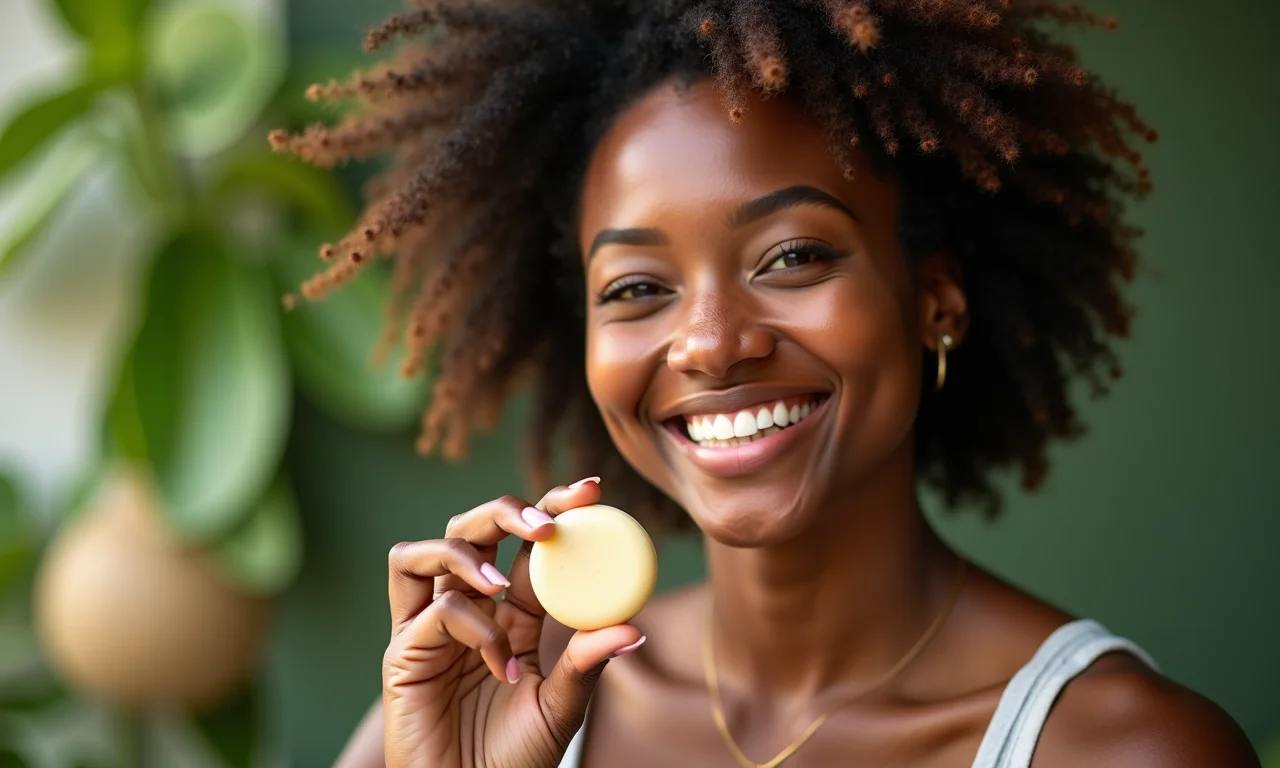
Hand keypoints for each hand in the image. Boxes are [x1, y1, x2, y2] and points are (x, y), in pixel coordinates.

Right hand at [382, 479, 644, 767]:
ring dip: (466, 552)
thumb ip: (587, 663)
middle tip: (546, 524)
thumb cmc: (515, 759)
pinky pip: (433, 611)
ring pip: (422, 552)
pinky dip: (472, 626)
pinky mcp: (402, 654)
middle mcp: (467, 610)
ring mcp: (428, 629)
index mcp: (511, 614)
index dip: (554, 507)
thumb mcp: (563, 707)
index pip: (529, 545)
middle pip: (468, 528)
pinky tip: (499, 665)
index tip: (590, 488)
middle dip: (504, 509)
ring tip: (502, 581)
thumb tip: (632, 626)